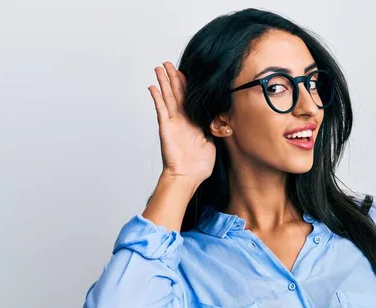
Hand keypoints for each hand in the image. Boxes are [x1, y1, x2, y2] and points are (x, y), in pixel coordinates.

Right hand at [147, 61, 215, 184]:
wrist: (188, 176)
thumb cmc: (199, 165)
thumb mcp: (213, 141)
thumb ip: (214, 128)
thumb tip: (223, 118)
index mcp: (193, 122)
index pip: (189, 99)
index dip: (187, 85)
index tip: (186, 72)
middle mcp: (182, 120)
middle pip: (176, 93)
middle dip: (173, 77)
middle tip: (168, 63)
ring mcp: (173, 122)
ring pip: (168, 96)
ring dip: (164, 81)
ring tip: (159, 67)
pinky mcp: (166, 127)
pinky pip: (161, 109)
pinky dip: (157, 97)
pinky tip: (152, 87)